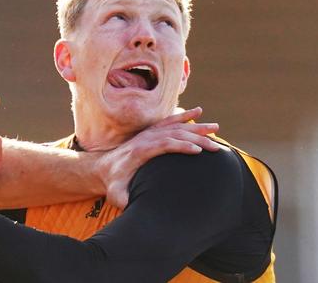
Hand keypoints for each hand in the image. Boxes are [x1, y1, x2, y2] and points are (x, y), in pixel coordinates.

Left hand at [99, 107, 219, 208]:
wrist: (102, 168)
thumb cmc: (112, 183)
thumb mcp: (116, 194)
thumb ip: (123, 199)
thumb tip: (131, 207)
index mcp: (139, 152)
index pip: (162, 145)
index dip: (180, 146)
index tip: (198, 151)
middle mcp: (145, 139)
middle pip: (173, 134)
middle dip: (195, 138)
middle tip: (216, 146)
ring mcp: (148, 134)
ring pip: (174, 126)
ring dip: (195, 126)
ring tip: (216, 127)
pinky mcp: (150, 133)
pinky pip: (169, 121)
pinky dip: (184, 116)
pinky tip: (198, 111)